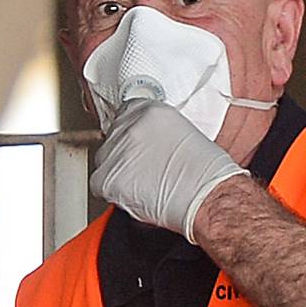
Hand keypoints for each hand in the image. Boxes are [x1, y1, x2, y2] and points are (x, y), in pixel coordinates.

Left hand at [92, 100, 240, 240]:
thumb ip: (158, 133)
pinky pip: (99, 185)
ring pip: (104, 161)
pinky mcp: (106, 178)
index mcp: (150, 111)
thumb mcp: (184, 134)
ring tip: (143, 184)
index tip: (138, 144)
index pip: (126, 113)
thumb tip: (147, 143)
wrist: (206, 195)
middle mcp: (129, 127)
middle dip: (125, 153)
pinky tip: (135, 194)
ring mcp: (115, 152)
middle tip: (143, 169)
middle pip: (112, 138)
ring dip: (118, 172)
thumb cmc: (206, 173)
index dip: (132, 133)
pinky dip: (113, 192)